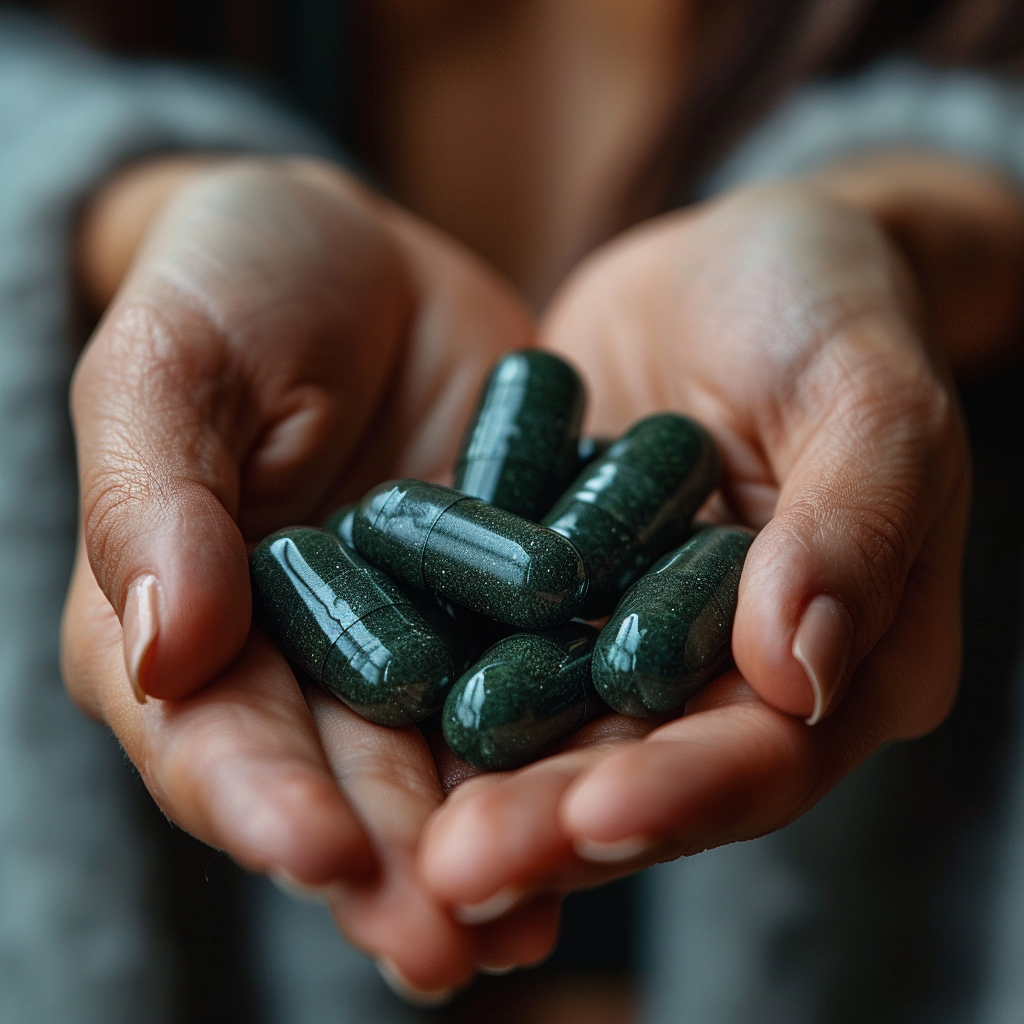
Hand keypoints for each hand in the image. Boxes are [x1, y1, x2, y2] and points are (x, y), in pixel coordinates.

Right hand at [61, 157, 554, 992]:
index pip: (211, 732)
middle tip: (446, 943)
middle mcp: (296, 658)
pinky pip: (532, 675)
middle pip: (337, 778)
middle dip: (388, 862)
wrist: (347, 253)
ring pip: (441, 757)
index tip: (319, 851)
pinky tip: (610, 800)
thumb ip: (152, 498)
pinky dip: (565, 738)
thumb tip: (165, 647)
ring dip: (484, 838)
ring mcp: (407, 637)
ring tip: (533, 918)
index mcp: (186, 624)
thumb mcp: (169, 363)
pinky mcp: (498, 601)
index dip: (260, 799)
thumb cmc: (225, 288)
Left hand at [418, 178, 974, 926]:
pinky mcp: (560, 592)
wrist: (740, 260)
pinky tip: (370, 712)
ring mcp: (639, 634)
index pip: (769, 753)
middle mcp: (737, 672)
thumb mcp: (868, 393)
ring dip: (487, 782)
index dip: (686, 791)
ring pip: (563, 728)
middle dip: (558, 822)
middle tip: (456, 869)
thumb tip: (798, 672)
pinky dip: (444, 682)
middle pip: (650, 765)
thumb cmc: (832, 308)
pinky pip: (501, 645)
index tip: (594, 816)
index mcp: (851, 655)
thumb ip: (853, 524)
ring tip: (402, 835)